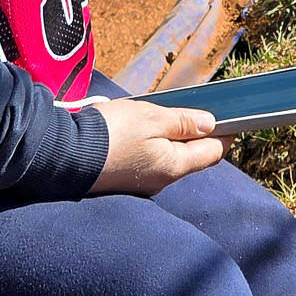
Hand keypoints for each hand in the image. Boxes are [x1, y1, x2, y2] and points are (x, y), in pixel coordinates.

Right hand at [84, 97, 225, 196]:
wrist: (65, 154)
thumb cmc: (111, 133)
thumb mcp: (152, 117)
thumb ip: (184, 121)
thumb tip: (211, 124)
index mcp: (174, 165)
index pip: (212, 153)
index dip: (224, 134)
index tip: (230, 119)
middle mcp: (162, 180)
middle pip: (190, 157)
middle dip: (196, 136)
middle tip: (192, 112)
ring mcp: (142, 183)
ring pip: (168, 159)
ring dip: (171, 139)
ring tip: (160, 117)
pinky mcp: (124, 180)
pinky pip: (147, 162)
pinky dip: (151, 146)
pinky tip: (138, 131)